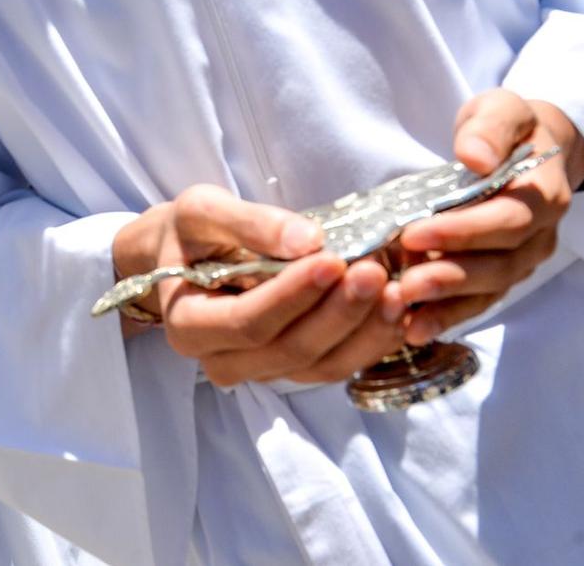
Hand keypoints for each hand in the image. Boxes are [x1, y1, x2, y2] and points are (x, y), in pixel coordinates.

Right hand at [113, 186, 405, 388]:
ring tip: (396, 291)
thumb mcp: (202, 212)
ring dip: (363, 331)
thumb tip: (309, 240)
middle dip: (338, 312)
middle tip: (375, 272)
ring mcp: (260, 371)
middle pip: (290, 350)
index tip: (332, 260)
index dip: (292, 297)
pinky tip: (393, 311)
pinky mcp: (292, 369)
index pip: (247, 322)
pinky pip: (336, 366)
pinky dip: (369, 342)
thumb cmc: (191, 233)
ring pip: (319, 366)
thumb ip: (250, 223)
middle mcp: (221, 361)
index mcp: (189, 325)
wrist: (188, 257)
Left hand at [393, 90, 583, 345]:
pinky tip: (412, 330)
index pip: (507, 220)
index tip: (415, 232)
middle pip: (500, 264)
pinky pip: (479, 301)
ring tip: (404, 311)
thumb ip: (489, 128)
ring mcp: (523, 259)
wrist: (531, 147)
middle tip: (403, 282)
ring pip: (490, 289)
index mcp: (543, 194)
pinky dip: (448, 317)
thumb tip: (474, 157)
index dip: (463, 231)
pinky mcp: (502, 274)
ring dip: (447, 304)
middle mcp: (540, 234)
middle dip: (450, 275)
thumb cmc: (508, 127)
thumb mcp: (501, 109)